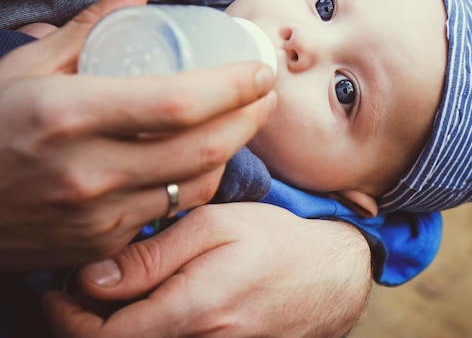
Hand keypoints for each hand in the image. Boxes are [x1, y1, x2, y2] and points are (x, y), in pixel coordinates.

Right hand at [0, 0, 276, 269]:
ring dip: (233, 151)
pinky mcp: (103, 243)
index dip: (233, 87)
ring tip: (244, 121)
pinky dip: (198, 182)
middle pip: (204, 148)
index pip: (179, 102)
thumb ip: (89, 27)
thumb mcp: (25, 69)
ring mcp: (99, 215)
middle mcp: (90, 171)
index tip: (260, 71)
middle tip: (266, 94)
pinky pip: (171, 211)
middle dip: (251, 118)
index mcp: (70, 115)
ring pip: (196, 184)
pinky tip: (204, 159)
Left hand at [44, 202, 371, 337]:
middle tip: (82, 289)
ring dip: (120, 325)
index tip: (60, 290)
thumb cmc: (275, 242)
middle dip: (88, 322)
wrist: (330, 276)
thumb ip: (151, 256)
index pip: (103, 337)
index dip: (69, 317)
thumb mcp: (214, 227)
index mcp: (193, 310)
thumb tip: (93, 279)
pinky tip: (155, 304)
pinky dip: (151, 329)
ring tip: (119, 291)